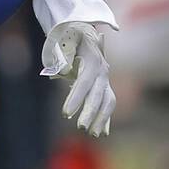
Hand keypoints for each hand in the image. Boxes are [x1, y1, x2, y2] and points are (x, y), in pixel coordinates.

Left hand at [41, 22, 115, 137]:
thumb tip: (61, 68)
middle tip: (81, 128)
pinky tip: (102, 132)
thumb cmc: (71, 39)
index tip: (65, 113)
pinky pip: (107, 104)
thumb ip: (63, 55)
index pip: (84, 82)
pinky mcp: (104, 88)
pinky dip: (104, 118)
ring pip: (107, 102)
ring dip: (101, 119)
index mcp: (92, 60)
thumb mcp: (65, 43)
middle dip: (90, 113)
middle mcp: (102, 71)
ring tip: (93, 134)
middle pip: (97, 95)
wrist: (85, 34)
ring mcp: (105, 80)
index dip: (76, 98)